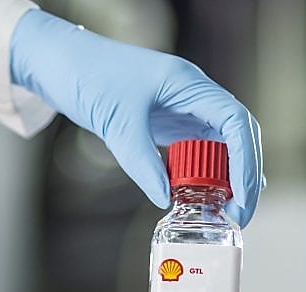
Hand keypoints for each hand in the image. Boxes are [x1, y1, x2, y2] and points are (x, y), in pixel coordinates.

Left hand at [10, 9, 263, 225]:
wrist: (60, 62)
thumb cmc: (88, 76)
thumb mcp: (118, 125)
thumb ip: (144, 164)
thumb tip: (166, 199)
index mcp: (189, 84)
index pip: (236, 123)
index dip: (246, 163)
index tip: (242, 198)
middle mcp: (193, 93)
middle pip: (238, 134)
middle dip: (244, 175)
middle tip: (238, 214)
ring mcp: (183, 105)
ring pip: (222, 142)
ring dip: (228, 175)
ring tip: (227, 210)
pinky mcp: (168, 118)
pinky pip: (198, 146)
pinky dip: (205, 171)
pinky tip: (207, 194)